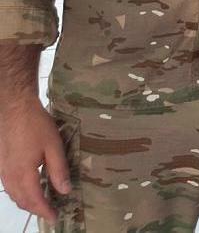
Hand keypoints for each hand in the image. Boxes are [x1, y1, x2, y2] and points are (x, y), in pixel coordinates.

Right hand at [0, 99, 69, 220]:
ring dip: (27, 202)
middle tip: (51, 212)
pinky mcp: (1, 164)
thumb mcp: (53, 146)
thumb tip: (64, 191)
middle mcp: (9, 176)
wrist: (14, 108)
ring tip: (42, 202)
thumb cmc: (36, 125)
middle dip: (36, 209)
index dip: (45, 211)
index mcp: (23, 174)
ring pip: (13, 194)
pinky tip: (29, 188)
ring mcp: (2, 170)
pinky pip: (9, 186)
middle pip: (21, 200)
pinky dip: (19, 192)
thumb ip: (58, 170)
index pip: (34, 200)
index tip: (55, 217)